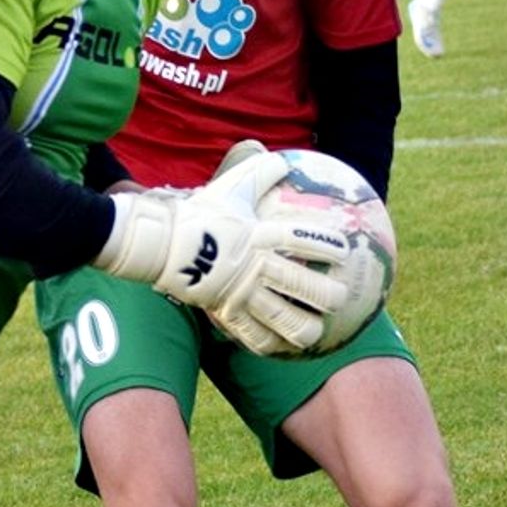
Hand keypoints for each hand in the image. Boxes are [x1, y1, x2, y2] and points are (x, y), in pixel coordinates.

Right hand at [94, 146, 347, 355]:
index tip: (344, 252)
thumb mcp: (230, 188)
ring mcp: (242, 292)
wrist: (161, 243)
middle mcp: (257, 266)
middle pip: (303, 286)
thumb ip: (259, 173)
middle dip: (327, 295)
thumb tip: (283, 160)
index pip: (305, 240)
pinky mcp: (225, 311)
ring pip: (283, 318)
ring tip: (316, 332)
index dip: (329, 247)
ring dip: (304, 327)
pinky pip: (252, 334)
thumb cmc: (199, 213)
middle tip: (339, 298)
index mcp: (261, 235)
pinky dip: (269, 343)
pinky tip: (279, 346)